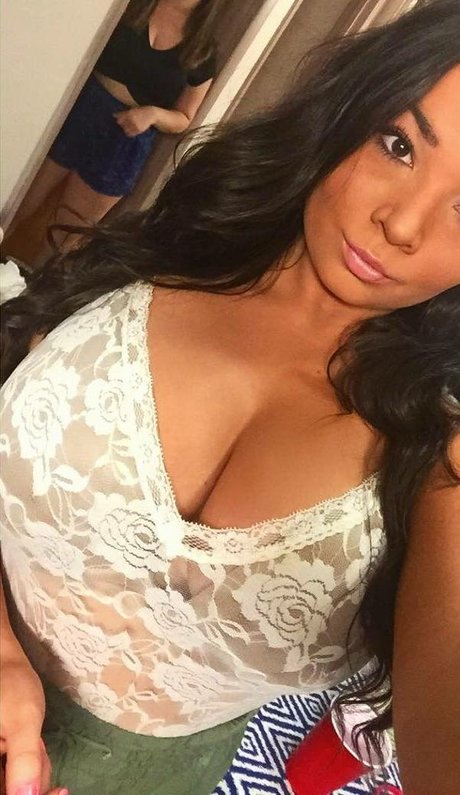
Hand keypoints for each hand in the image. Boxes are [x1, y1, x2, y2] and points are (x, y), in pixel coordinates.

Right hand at [0, 647, 66, 794]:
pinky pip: (20, 776)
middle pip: (14, 791)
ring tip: (37, 742)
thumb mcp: (22, 721)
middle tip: (40, 749)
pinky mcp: (2, 763)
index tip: (58, 792)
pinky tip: (36, 747)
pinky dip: (34, 765)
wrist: (7, 666)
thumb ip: (24, 760)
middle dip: (35, 775)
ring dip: (36, 769)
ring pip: (20, 785)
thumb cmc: (11, 686)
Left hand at [113, 106, 155, 136]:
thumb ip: (122, 113)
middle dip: (123, 125)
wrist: (151, 114)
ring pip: (126, 130)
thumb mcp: (131, 110)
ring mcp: (135, 125)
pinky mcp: (139, 130)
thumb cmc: (140, 111)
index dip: (119, 121)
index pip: (119, 120)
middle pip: (122, 126)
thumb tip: (113, 115)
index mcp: (129, 113)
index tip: (120, 121)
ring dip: (126, 129)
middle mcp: (132, 119)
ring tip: (129, 127)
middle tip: (126, 124)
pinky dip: (130, 133)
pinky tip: (132, 130)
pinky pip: (131, 134)